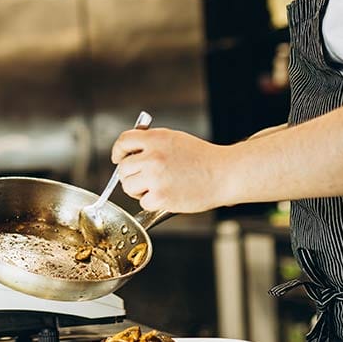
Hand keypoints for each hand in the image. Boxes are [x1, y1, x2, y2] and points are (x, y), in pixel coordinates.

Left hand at [110, 127, 230, 212]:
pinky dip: (152, 202)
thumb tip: (130, 151)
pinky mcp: (161, 197)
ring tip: (156, 188)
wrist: (224, 173)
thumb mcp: (175, 139)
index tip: (118, 158)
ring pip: (128, 187)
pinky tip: (167, 196)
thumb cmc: (203, 158)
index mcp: (156, 139)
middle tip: (143, 179)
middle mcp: (153, 156)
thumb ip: (152, 142)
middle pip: (123, 169)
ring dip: (138, 190)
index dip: (118, 151)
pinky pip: (143, 203)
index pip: (123, 141)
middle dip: (130, 175)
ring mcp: (155, 177)